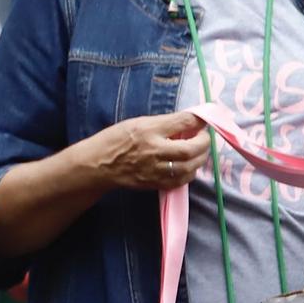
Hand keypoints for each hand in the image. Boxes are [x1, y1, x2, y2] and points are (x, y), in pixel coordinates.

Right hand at [87, 111, 211, 191]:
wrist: (99, 164)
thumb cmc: (116, 139)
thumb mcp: (138, 122)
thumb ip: (164, 122)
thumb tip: (189, 121)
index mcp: (149, 130)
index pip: (182, 122)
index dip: (198, 120)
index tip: (203, 119)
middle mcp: (154, 151)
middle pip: (191, 148)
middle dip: (204, 142)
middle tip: (205, 137)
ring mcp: (155, 170)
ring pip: (189, 167)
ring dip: (200, 158)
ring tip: (199, 151)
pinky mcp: (155, 183)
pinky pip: (181, 181)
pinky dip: (190, 172)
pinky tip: (189, 166)